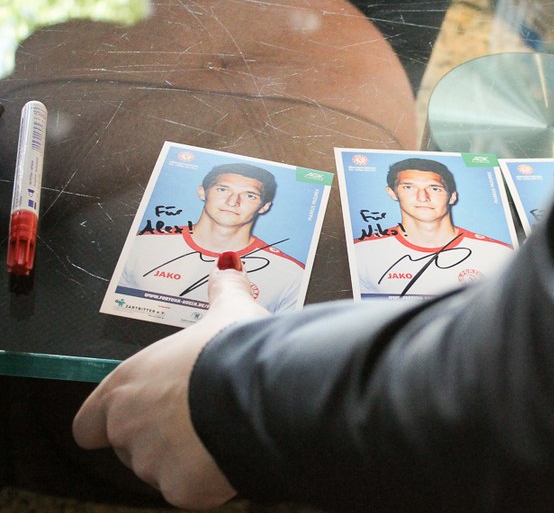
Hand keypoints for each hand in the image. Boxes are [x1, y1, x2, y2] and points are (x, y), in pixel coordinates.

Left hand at [72, 266, 269, 508]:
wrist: (258, 391)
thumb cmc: (233, 351)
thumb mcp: (227, 311)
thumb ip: (222, 291)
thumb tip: (229, 268)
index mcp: (126, 383)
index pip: (89, 421)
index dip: (110, 419)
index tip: (143, 411)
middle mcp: (127, 424)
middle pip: (128, 446)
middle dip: (160, 437)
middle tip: (197, 418)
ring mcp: (150, 461)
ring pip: (160, 469)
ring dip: (184, 458)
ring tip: (218, 432)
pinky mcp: (179, 488)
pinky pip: (189, 489)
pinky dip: (207, 478)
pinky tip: (227, 454)